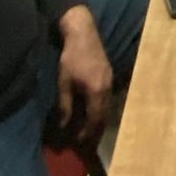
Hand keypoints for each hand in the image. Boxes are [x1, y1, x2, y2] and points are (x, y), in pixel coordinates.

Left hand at [56, 4, 112, 143]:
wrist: (84, 34)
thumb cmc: (71, 58)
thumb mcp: (65, 83)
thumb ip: (66, 105)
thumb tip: (64, 125)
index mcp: (97, 93)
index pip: (95, 119)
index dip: (87, 132)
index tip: (79, 141)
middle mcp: (108, 90)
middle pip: (104, 116)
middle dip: (95, 129)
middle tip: (85, 139)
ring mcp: (111, 83)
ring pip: (107, 108)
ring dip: (98, 119)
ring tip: (88, 127)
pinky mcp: (110, 77)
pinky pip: (108, 99)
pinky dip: (101, 108)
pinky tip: (92, 109)